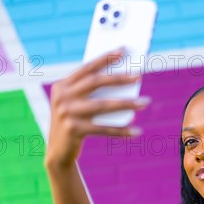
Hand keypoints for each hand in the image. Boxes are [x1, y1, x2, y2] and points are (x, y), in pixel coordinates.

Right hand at [44, 49, 149, 168]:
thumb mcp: (77, 105)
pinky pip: (104, 128)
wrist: (58, 152)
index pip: (86, 68)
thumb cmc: (74, 123)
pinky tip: (136, 130)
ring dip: (127, 103)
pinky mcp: (74, 130)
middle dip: (119, 78)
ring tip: (145, 102)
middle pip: (95, 83)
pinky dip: (122, 130)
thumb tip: (126, 84)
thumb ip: (94, 94)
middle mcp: (62, 97)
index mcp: (61, 86)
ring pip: (103, 105)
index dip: (105, 58)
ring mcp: (67, 114)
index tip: (122, 51)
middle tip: (139, 76)